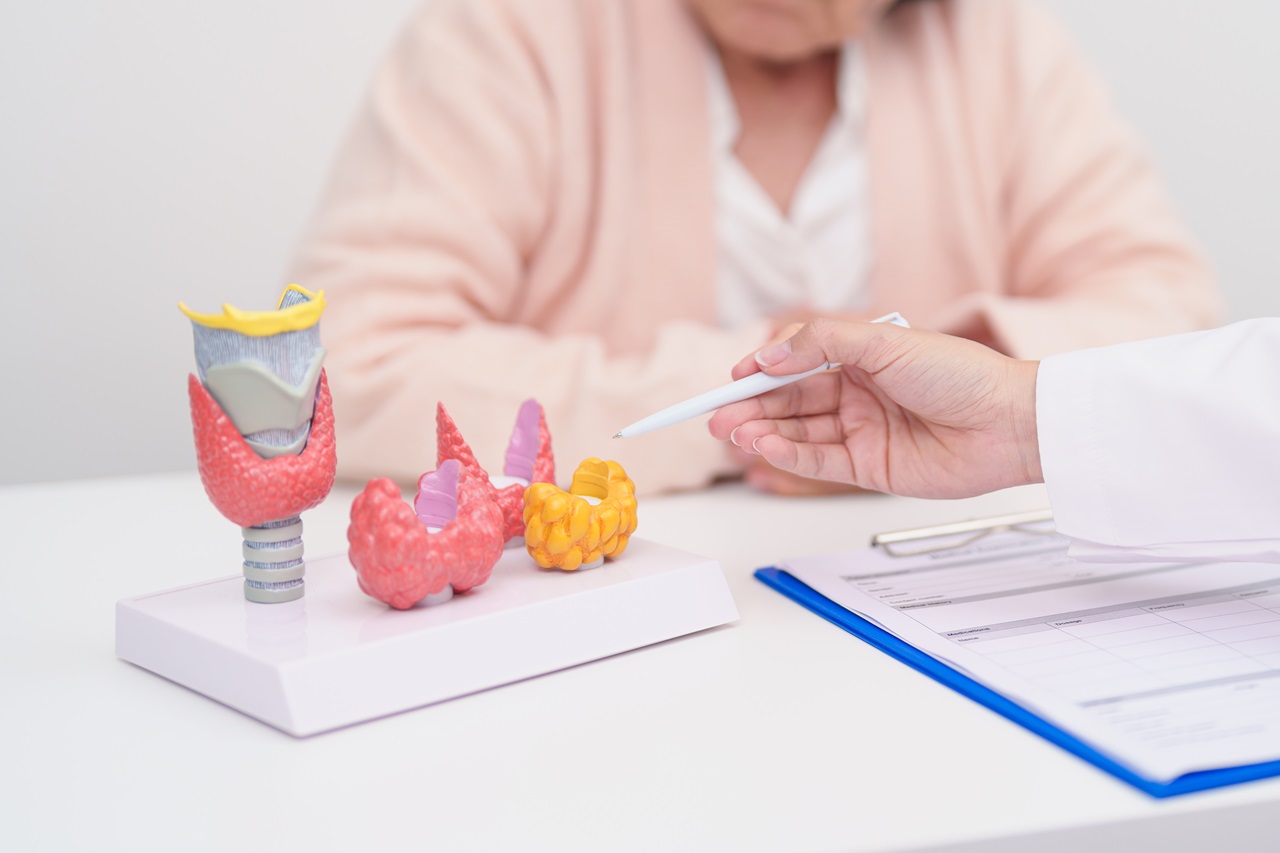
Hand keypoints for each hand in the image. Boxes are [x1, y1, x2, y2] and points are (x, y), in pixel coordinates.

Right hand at [708, 319, 1042, 498]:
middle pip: (789, 402)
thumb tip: (767, 356)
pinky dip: (789, 455)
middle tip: (716, 418)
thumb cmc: (960, 374)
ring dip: (764, 433)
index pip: (795, 364)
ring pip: (798, 433)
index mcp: (858, 358)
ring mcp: (860, 431)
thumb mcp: (884, 341)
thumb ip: (820, 343)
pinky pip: (818, 461)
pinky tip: (766, 447)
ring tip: (734, 434)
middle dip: (751, 409)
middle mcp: (855, 394)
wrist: (1009, 423)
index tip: (728, 380)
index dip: (759, 373)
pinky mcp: (868, 468)